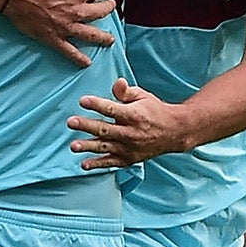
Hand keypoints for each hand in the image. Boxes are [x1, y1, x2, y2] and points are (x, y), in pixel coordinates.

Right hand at [3, 0, 116, 67]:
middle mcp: (77, 11)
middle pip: (101, 12)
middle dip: (108, 8)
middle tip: (110, 7)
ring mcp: (66, 27)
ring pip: (91, 35)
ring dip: (103, 38)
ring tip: (109, 39)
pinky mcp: (54, 38)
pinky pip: (70, 51)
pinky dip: (79, 58)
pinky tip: (86, 62)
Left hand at [70, 79, 189, 168]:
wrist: (174, 132)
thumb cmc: (154, 111)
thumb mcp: (143, 96)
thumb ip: (126, 91)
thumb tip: (117, 82)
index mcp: (134, 115)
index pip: (112, 109)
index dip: (97, 104)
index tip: (82, 100)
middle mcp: (131, 133)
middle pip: (106, 129)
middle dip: (87, 126)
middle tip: (71, 122)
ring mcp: (129, 148)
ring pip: (106, 147)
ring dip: (89, 147)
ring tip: (73, 146)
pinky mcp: (128, 159)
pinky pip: (111, 162)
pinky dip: (98, 164)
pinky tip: (84, 164)